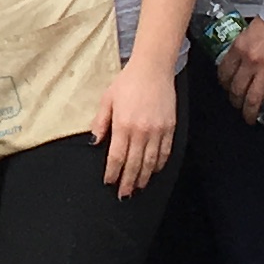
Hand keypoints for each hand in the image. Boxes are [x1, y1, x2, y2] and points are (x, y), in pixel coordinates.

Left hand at [94, 54, 178, 197]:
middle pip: (134, 164)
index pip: (116, 157)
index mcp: (123, 125)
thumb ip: (100, 122)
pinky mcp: (170, 128)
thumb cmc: (127, 82)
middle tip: (123, 195)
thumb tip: (94, 142)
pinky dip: (159, 165)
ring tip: (138, 188)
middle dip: (128, 182)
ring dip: (144, 178)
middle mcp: (141, 131)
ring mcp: (158, 131)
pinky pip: (165, 152)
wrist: (153, 69)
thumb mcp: (107, 99)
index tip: (109, 182)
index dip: (112, 173)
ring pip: (150, 162)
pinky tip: (154, 171)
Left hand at [217, 20, 263, 126]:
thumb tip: (239, 60)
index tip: (226, 87)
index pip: (224, 73)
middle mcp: (251, 62)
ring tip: (250, 118)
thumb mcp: (249, 31)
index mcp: (239, 49)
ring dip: (249, 112)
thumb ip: (242, 47)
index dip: (223, 84)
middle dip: (234, 101)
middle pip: (236, 90)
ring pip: (253, 100)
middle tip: (237, 104)